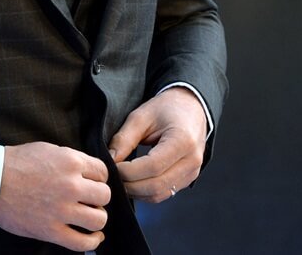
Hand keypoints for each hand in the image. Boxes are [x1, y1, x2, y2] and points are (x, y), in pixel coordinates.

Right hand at [0, 141, 110, 251]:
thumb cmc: (17, 163)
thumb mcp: (50, 150)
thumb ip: (72, 160)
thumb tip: (88, 172)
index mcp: (72, 162)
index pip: (102, 172)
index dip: (98, 178)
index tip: (92, 183)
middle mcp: (71, 186)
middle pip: (104, 196)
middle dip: (98, 198)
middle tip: (89, 199)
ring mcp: (62, 210)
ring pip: (99, 219)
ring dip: (97, 218)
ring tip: (89, 216)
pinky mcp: (50, 231)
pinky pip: (81, 242)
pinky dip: (92, 241)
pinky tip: (93, 237)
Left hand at [108, 87, 207, 202]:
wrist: (190, 108)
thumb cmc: (167, 108)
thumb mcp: (141, 116)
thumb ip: (124, 139)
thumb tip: (110, 161)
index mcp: (183, 140)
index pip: (153, 166)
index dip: (128, 171)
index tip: (112, 166)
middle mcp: (191, 160)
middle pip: (155, 185)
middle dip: (129, 184)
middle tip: (112, 175)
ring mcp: (192, 172)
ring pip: (158, 194)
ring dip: (135, 191)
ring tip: (121, 178)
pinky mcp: (188, 179)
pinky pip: (163, 194)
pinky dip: (145, 192)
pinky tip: (133, 182)